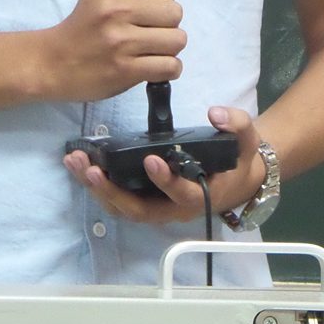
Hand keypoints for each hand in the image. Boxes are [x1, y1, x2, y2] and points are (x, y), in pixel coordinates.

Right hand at [44, 0, 186, 102]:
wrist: (54, 63)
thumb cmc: (85, 23)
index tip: (154, 1)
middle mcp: (115, 10)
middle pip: (175, 11)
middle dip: (169, 23)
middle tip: (151, 28)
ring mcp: (120, 42)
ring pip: (177, 40)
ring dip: (169, 47)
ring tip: (151, 48)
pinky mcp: (125, 71)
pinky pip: (171, 67)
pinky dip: (167, 68)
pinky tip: (152, 65)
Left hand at [64, 105, 265, 224]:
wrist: (238, 180)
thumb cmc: (239, 159)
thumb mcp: (247, 140)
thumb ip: (236, 124)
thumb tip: (216, 113)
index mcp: (202, 195)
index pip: (183, 195)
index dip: (167, 181)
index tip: (151, 160)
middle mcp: (175, 209)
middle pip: (139, 210)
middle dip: (112, 191)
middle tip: (90, 169)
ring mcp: (158, 208)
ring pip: (123, 208)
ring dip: (97, 189)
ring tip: (76, 164)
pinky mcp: (146, 201)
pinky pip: (119, 201)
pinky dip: (98, 187)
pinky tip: (81, 166)